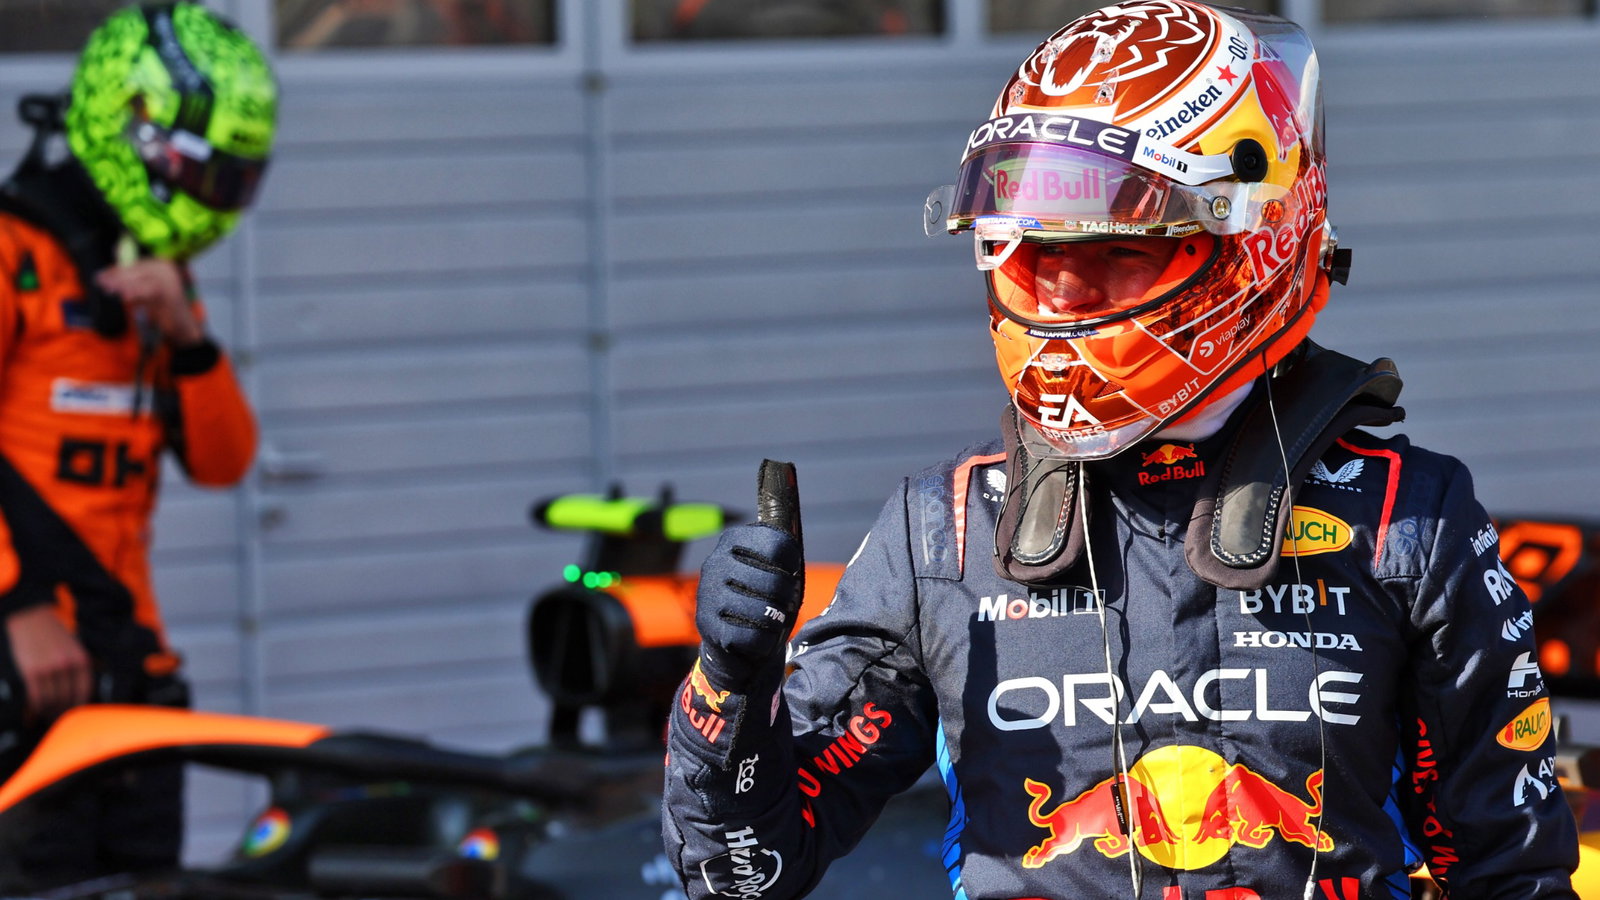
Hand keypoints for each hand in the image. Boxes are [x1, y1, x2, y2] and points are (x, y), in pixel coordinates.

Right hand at [4, 605, 91, 721]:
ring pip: (51, 700)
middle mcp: (68, 665)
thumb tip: (82, 690)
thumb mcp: (74, 646)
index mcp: (81, 659)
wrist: (30, 616)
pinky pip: (36, 697)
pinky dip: (36, 708)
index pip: (84, 691)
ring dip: (48, 712)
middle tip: (57, 720)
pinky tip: (34, 713)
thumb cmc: (52, 633)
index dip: (78, 706)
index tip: (73, 715)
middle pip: (67, 698)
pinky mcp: (32, 671)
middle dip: (62, 712)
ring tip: (46, 717)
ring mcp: (49, 669)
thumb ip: (80, 665)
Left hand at [95, 259, 204, 346]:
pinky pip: (149, 290)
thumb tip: (110, 276)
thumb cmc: (163, 308)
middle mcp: (166, 268)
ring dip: (122, 283)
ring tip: (109, 289)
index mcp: (160, 264)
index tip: (101, 275)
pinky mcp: (171, 292)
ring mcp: (170, 280)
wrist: (183, 325)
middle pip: (136, 270)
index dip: (115, 269)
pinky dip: (136, 293)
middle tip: (101, 282)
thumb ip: (132, 281)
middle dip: (116, 276)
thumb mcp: (145, 291)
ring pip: (140, 278)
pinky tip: (125, 296)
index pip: (134, 264)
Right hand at [694, 460, 805, 689]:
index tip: (791, 573)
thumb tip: (782, 470)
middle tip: (783, 603)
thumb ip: (779, 534)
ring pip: (765, 610)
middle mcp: (716, 562)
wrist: (732, 642)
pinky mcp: (708, 625)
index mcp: (733, 539)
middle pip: (776, 580)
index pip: (780, 543)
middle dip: (787, 597)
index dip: (793, 563)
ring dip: (776, 620)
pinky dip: (763, 641)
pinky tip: (756, 636)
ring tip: (771, 620)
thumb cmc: (761, 595)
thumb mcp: (771, 563)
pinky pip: (753, 636)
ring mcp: (708, 594)